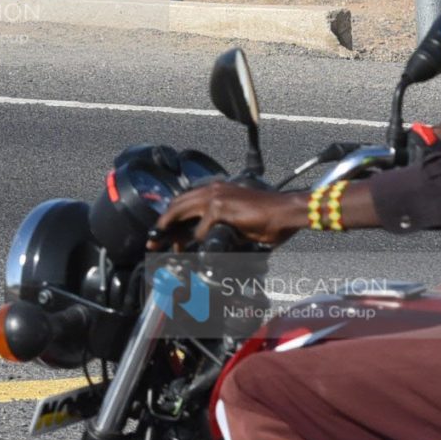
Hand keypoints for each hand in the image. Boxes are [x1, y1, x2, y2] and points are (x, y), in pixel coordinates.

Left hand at [154, 182, 308, 248]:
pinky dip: (197, 241)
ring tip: (162, 245)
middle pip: (177, 204)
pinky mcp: (220, 208)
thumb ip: (219, 225)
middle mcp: (213, 188)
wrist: (287, 212)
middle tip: (153, 240)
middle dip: (163, 223)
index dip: (172, 217)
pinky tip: (197, 250)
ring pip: (181, 211)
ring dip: (170, 230)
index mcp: (218, 189)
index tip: (164, 232)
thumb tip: (203, 240)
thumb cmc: (269, 218)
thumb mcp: (238, 220)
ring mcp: (215, 196)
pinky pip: (200, 229)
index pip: (186, 200)